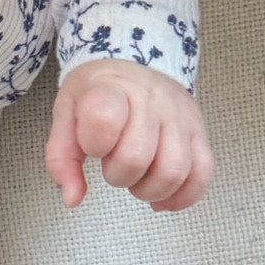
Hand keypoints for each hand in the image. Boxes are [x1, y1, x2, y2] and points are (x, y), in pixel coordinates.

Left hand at [45, 59, 213, 212]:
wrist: (135, 65)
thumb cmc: (98, 95)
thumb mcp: (67, 115)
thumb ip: (61, 158)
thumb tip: (72, 199)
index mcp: (112, 89)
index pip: (104, 119)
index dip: (94, 143)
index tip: (92, 144)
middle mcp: (151, 100)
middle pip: (137, 158)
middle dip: (118, 176)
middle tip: (113, 165)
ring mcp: (180, 117)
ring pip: (173, 172)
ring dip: (149, 190)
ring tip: (138, 180)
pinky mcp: (200, 134)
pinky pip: (202, 175)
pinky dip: (182, 197)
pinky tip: (162, 197)